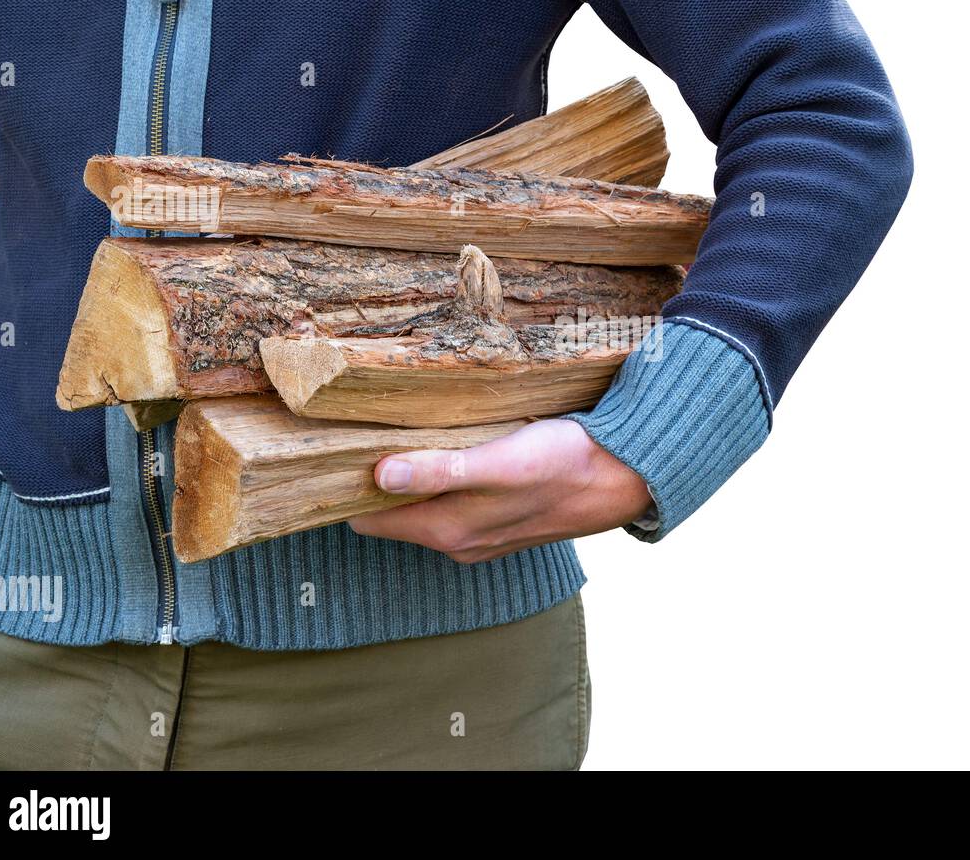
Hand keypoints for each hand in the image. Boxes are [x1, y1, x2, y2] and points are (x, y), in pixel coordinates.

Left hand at [347, 419, 652, 562]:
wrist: (625, 477)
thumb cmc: (564, 464)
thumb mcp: (500, 463)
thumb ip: (440, 472)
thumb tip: (380, 477)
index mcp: (448, 531)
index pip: (366, 518)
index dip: (350, 486)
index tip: (344, 447)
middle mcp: (458, 541)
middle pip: (391, 512)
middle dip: (377, 478)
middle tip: (369, 429)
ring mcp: (480, 533)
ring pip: (422, 506)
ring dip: (411, 475)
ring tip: (404, 431)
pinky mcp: (501, 518)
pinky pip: (452, 500)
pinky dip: (441, 478)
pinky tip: (451, 446)